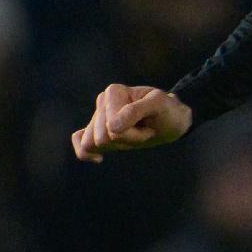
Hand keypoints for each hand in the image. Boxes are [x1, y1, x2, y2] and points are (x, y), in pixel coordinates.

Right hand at [71, 84, 191, 162]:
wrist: (171, 120)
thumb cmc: (166, 111)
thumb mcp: (159, 106)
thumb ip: (135, 111)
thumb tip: (111, 127)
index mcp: (114, 92)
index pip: (112, 127)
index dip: (134, 133)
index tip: (149, 124)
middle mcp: (102, 101)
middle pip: (102, 137)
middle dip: (128, 140)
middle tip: (144, 130)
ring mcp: (98, 116)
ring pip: (93, 144)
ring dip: (121, 145)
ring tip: (136, 133)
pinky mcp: (96, 130)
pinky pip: (80, 143)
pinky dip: (86, 154)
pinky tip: (99, 159)